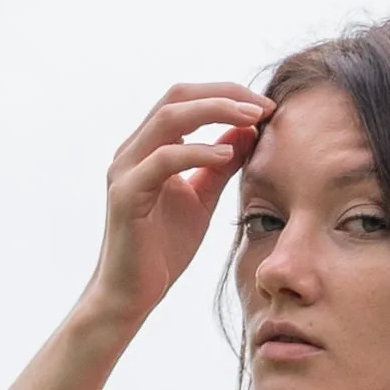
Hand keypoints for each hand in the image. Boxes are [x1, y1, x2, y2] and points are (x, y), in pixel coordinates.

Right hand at [87, 81, 267, 330]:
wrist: (131, 295)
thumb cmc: (162, 250)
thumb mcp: (202, 199)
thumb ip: (220, 165)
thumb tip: (248, 129)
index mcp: (147, 147)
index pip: (186, 99)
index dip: (226, 94)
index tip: (264, 106)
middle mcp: (131, 151)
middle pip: (178, 96)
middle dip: (225, 94)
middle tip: (263, 106)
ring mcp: (125, 170)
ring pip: (169, 117)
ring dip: (215, 111)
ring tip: (252, 120)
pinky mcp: (126, 196)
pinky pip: (163, 159)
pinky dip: (197, 152)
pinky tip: (226, 156)